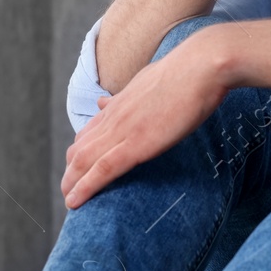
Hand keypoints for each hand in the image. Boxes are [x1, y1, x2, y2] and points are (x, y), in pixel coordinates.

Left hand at [61, 31, 231, 208]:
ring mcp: (123, 130)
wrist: (201, 67)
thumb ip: (124, 97)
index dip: (78, 153)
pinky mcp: (136, 144)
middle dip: (70, 173)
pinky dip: (85, 187)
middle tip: (69, 191)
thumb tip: (104, 102)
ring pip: (83, 161)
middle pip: (79, 149)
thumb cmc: (186, 73)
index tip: (76, 169)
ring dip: (71, 184)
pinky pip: (103, 169)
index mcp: (119, 104)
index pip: (88, 133)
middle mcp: (114, 117)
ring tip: (68, 203)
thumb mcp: (147, 82)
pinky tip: (75, 202)